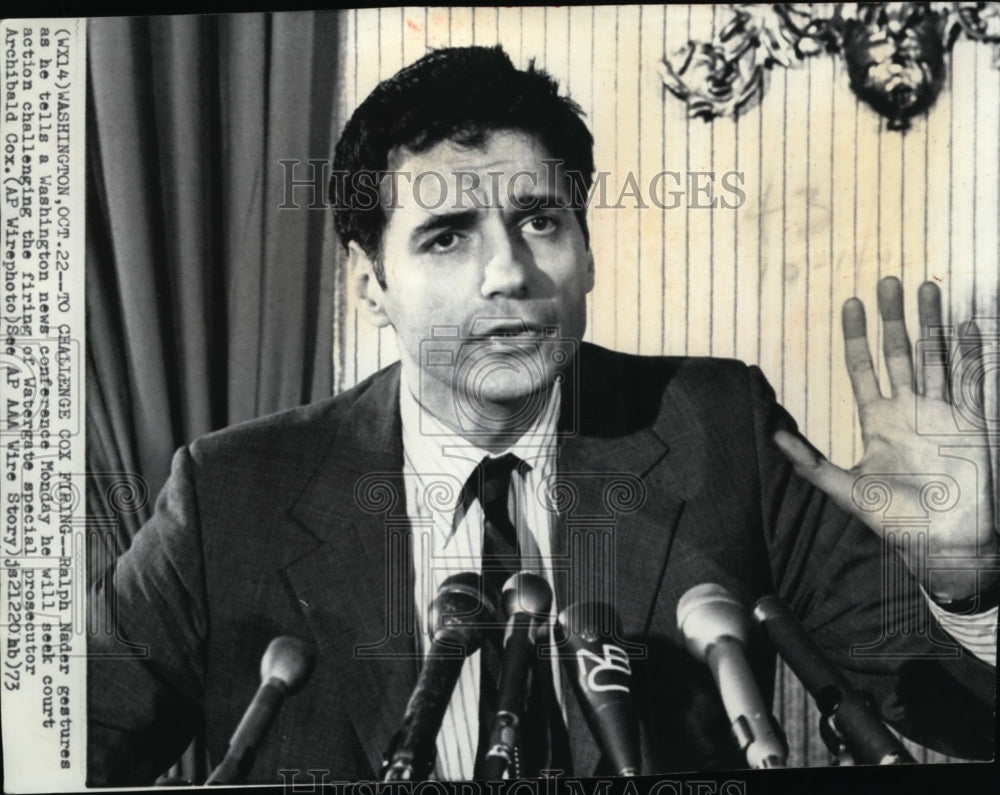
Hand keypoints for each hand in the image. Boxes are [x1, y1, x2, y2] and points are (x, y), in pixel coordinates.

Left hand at [773, 276, 997, 600]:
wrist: (943, 544)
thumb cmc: (895, 519)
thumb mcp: (846, 490)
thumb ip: (810, 464)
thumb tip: (773, 439)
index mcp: (879, 420)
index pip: (863, 367)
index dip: (856, 336)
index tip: (851, 303)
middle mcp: (910, 409)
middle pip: (899, 352)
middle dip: (894, 317)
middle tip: (888, 281)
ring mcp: (943, 413)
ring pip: (937, 356)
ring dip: (933, 324)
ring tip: (927, 289)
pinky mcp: (973, 424)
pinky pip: (974, 381)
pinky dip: (973, 354)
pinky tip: (969, 326)